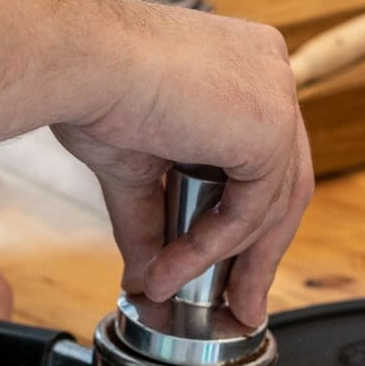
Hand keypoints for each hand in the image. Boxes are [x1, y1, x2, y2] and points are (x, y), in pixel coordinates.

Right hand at [55, 2, 313, 328]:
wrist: (81, 61)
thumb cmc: (94, 87)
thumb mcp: (136, 163)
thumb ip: (153, 216)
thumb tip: (150, 275)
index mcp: (247, 65)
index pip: (265, 151)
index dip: (251, 212)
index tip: (233, 265)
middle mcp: (271, 71)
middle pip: (282, 177)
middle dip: (258, 250)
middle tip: (237, 304)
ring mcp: (277, 94)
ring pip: (274, 198)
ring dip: (232, 259)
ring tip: (188, 296)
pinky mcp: (271, 126)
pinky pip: (253, 207)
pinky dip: (215, 245)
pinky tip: (174, 268)